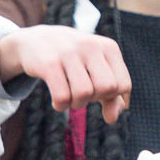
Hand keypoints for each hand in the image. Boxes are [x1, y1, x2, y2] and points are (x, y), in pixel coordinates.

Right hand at [0, 25, 130, 117]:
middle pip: (106, 88)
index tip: (98, 93)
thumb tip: (112, 118)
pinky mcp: (49, 63)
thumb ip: (111, 97)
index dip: (111, 97)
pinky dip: (61, 106)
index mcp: (109, 47)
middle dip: (95, 99)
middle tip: (84, 94)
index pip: (124, 85)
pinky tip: (58, 102)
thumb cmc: (74, 61)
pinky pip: (62, 96)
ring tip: (70, 99)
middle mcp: (90, 46)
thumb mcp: (97, 72)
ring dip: (77, 104)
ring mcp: (69, 52)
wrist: (36, 40)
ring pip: (84, 93)